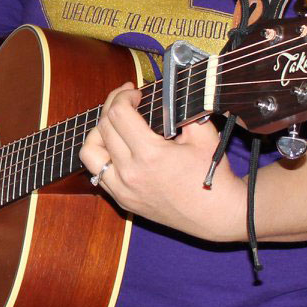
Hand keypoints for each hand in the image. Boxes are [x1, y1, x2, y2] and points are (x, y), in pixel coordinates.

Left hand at [78, 83, 228, 235]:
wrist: (216, 214)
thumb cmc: (213, 174)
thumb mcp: (203, 134)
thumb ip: (180, 110)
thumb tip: (164, 94)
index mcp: (149, 154)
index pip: (118, 114)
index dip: (123, 96)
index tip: (135, 92)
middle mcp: (130, 173)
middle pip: (103, 128)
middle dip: (112, 106)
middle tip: (127, 101)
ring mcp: (123, 189)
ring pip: (90, 152)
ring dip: (98, 132)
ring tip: (115, 124)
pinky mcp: (123, 200)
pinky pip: (97, 173)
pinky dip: (102, 156)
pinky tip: (117, 147)